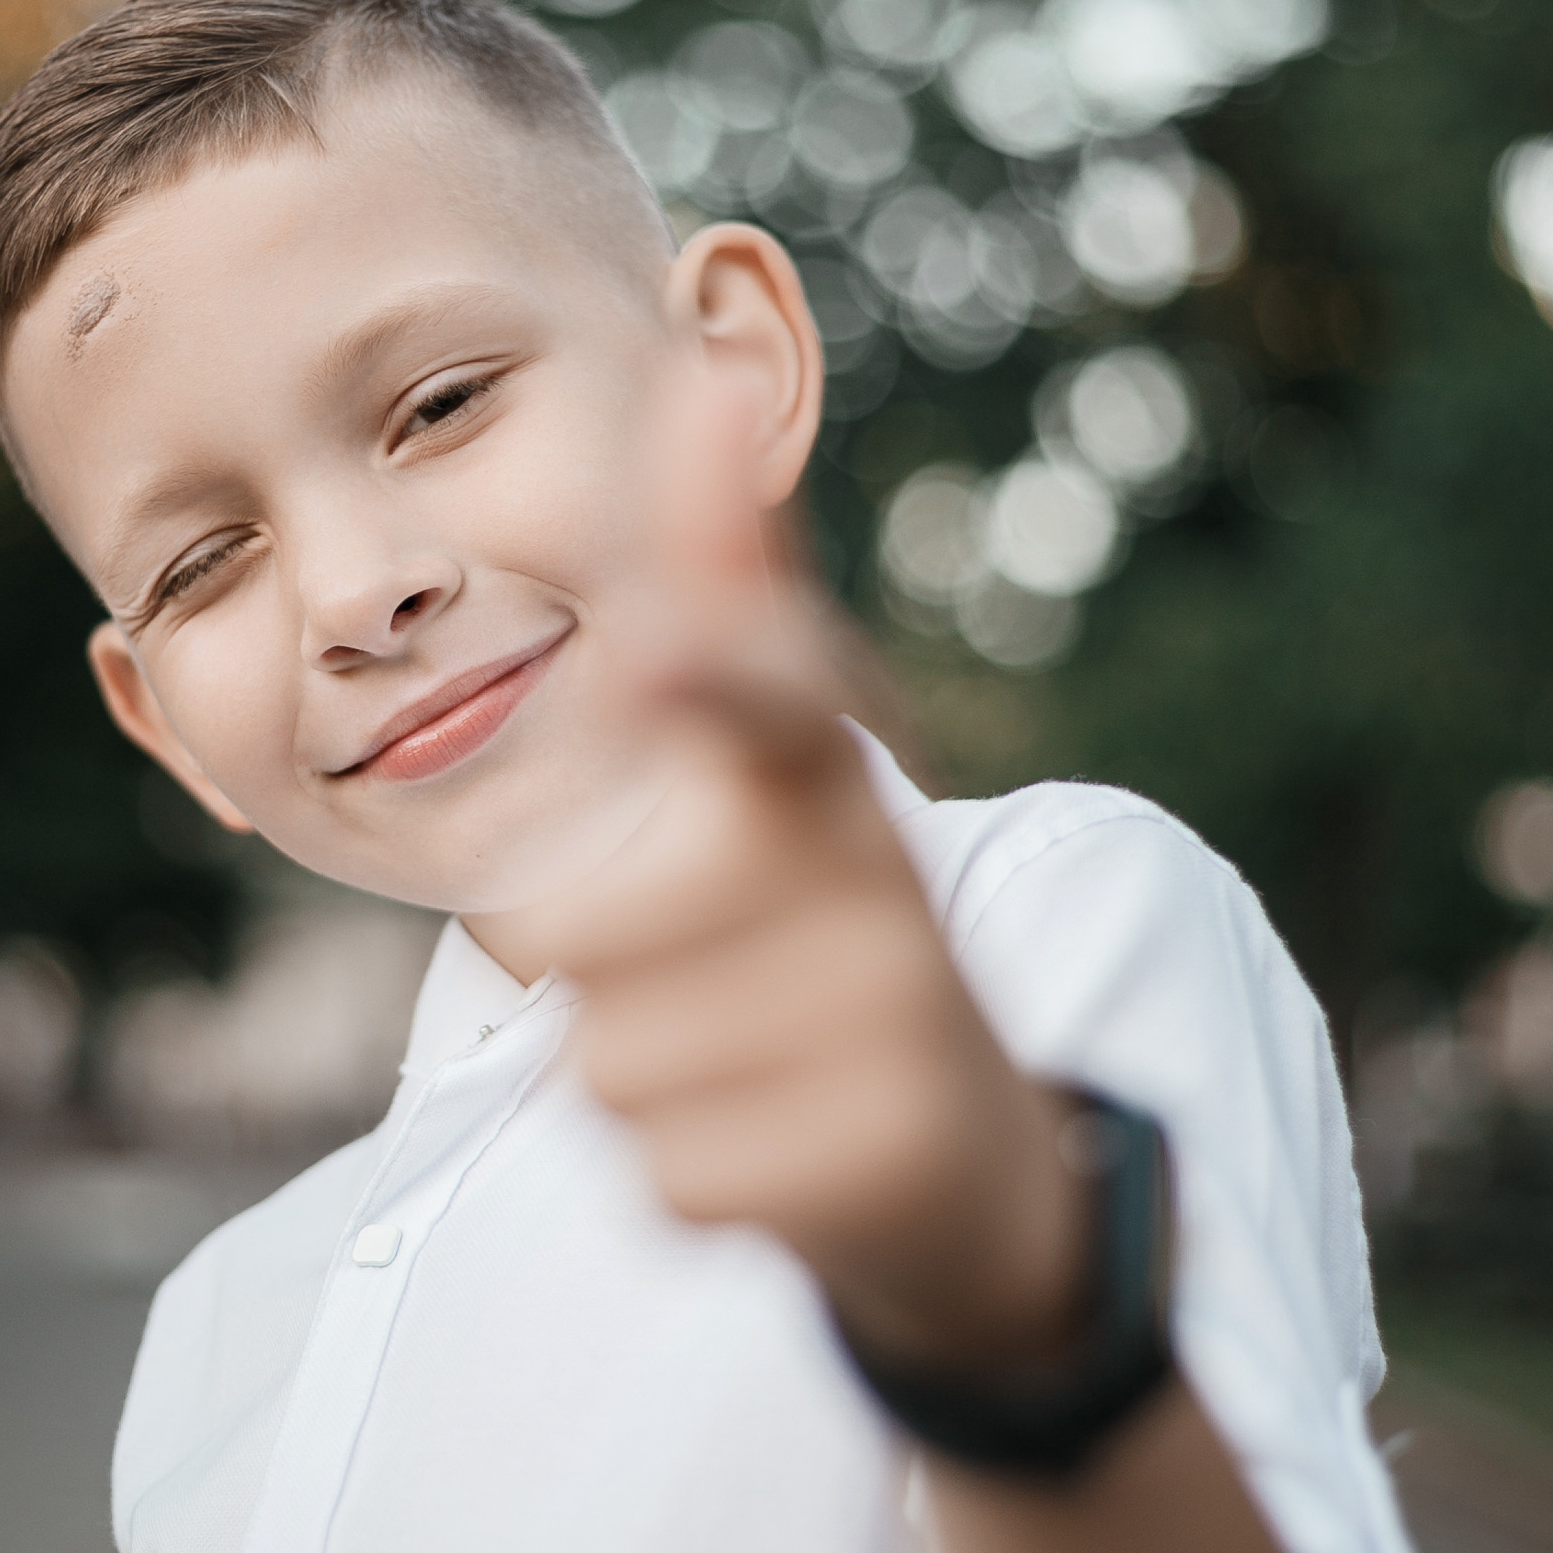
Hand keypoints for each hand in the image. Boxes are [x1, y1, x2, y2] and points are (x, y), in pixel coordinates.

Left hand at [546, 361, 1085, 1378]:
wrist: (971, 1168)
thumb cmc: (823, 936)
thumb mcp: (775, 761)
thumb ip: (716, 595)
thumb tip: (695, 372)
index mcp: (829, 773)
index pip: (774, 695)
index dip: (716, 665)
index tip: (655, 645)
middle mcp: (879, 884)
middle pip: (581, 930)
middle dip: (599, 976)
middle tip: (718, 980)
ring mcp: (895, 1026)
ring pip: (610, 1062)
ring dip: (644, 1080)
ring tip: (753, 1062)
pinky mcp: (879, 1160)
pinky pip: (664, 1176)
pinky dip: (696, 1181)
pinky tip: (784, 1152)